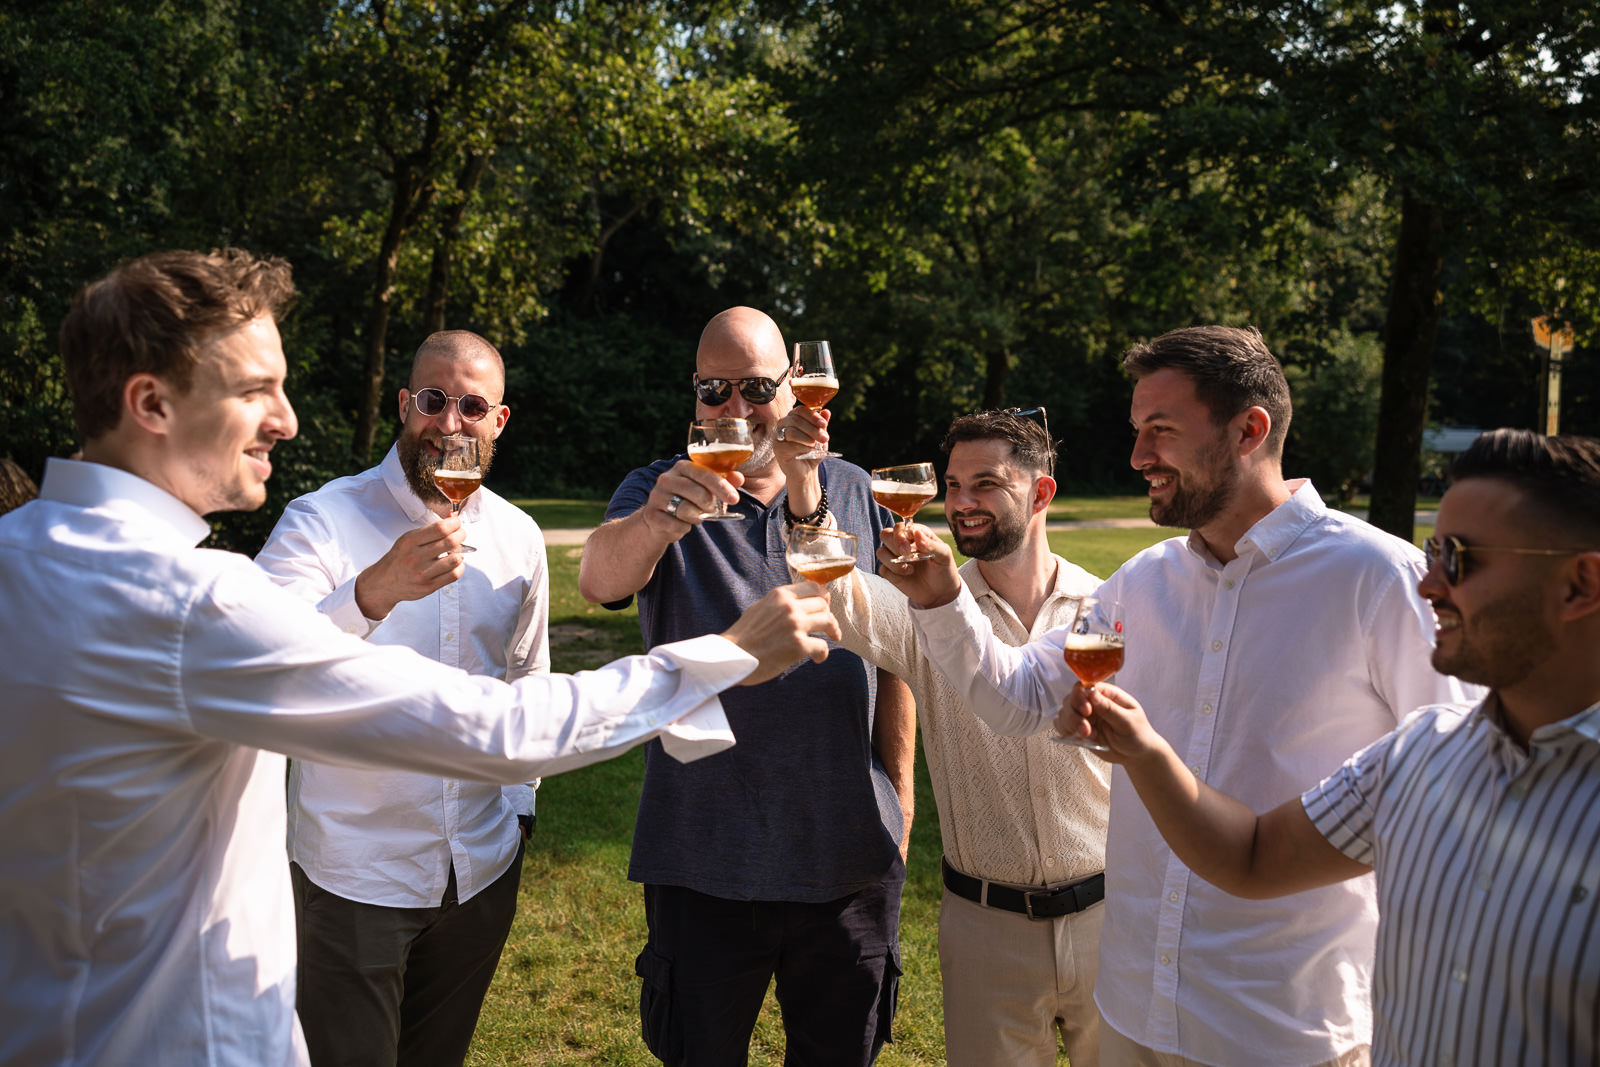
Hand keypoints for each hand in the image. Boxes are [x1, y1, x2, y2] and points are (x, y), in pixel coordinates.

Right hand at [354, 518, 466, 620]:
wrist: (384, 583)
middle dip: (461, 535)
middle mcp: (415, 557)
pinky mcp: (429, 587)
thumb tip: (452, 519)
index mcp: (410, 542)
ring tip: (455, 551)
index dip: (454, 523)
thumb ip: (429, 531)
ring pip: (455, 559)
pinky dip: (459, 567)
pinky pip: (454, 575)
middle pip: (450, 542)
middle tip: (460, 535)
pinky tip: (454, 563)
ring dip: (460, 552)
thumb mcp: (407, 540)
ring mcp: (422, 573)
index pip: (440, 528)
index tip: (456, 523)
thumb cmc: (398, 559)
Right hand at [640, 460, 743, 540]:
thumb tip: (739, 477)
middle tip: (710, 510)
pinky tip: (680, 525)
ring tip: (694, 517)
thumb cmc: (687, 501)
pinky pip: (675, 525)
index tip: (735, 500)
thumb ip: (724, 482)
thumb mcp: (705, 490)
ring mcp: (656, 496)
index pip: (704, 474)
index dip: (721, 487)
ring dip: (696, 518)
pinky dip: (683, 529)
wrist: (658, 520)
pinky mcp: (650, 514)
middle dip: (709, 506)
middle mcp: (666, 479)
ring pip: (686, 510)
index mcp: (682, 467)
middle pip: (697, 493)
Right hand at [722, 581, 841, 685]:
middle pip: (824, 605)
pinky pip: (823, 646)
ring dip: (833, 631)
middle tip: (829, 627)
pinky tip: (817, 658)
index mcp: (780, 595)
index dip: (824, 597)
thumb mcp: (760, 607)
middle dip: (829, 616)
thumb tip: (797, 601)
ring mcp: (795, 625)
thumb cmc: (744, 635)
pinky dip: (822, 653)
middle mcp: (790, 607)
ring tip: (832, 638)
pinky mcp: (798, 645)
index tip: (825, 606)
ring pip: (828, 621)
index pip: (814, 587)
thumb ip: (779, 602)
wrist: (733, 657)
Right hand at [775, 407, 829, 468]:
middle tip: (825, 438)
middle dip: (812, 429)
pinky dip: (802, 447)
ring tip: (817, 446)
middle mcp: (783, 424)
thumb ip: (822, 425)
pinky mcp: (777, 448)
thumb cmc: (813, 451)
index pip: (800, 410)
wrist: (806, 471)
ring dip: (807, 438)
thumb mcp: (820, 436)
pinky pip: (790, 445)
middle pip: (795, 420)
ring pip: (791, 431)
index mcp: (793, 417)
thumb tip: (826, 411)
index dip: (812, 416)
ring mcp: (778, 436)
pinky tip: (809, 451)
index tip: (824, 424)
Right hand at [875, 523, 960, 606]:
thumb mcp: (944, 556)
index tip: (908, 549)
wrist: (941, 592)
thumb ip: (931, 544)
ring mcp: (896, 557)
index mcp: (916, 534)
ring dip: (894, 562)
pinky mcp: (891, 572)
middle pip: (885, 535)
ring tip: (910, 569)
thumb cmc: (944, 569)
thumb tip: (916, 533)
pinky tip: (906, 576)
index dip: (900, 535)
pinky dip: (893, 573)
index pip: (900, 527)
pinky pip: (882, 569)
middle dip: (894, 545)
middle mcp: (903, 543)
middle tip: (906, 555)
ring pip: (881, 552)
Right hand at [1058, 681, 1162, 763]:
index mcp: (1107, 694)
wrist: (1136, 754)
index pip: (1086, 686)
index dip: (1081, 696)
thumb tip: (1092, 693)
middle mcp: (1093, 702)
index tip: (1086, 711)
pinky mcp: (1079, 729)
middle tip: (1086, 729)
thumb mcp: (1128, 722)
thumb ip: (1110, 708)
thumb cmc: (1138, 734)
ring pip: (1065, 712)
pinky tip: (1079, 737)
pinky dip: (1065, 730)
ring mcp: (1085, 716)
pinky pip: (1062, 724)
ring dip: (1071, 724)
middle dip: (1074, 715)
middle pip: (1071, 699)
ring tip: (1089, 736)